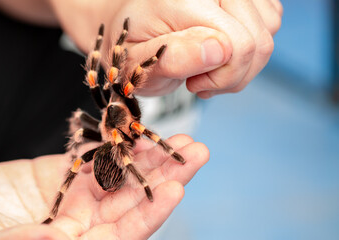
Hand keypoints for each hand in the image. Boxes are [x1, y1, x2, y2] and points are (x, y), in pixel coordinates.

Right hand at [0, 134, 207, 238]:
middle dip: (164, 179)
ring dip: (150, 159)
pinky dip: (114, 144)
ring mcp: (70, 197)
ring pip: (119, 178)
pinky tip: (135, 129)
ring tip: (182, 139)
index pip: (117, 237)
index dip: (146, 215)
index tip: (175, 189)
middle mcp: (77, 227)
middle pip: (130, 204)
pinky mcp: (59, 173)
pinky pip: (93, 157)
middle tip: (196, 153)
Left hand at [49, 0, 281, 96]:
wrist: (129, 23)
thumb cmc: (130, 46)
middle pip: (260, 40)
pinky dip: (248, 47)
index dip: (222, 77)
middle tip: (198, 81)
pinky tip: (219, 52)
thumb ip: (173, 57)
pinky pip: (270, 22)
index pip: (238, 44)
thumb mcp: (137, 62)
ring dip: (242, 62)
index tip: (193, 85)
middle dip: (233, 74)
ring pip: (268, 33)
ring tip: (205, 66)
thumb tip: (219, 50)